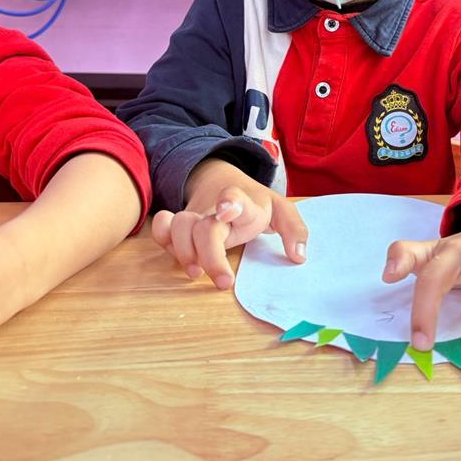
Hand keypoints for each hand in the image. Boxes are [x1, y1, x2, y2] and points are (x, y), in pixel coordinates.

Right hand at [152, 159, 307, 289]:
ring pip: (179, 226)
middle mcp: (216, 210)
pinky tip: (176, 256)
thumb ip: (294, 230)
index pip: (235, 196)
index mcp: (244, 204)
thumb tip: (298, 256)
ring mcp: (196, 217)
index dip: (230, 203)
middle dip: (211, 256)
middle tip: (225, 282)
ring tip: (196, 272)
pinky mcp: (180, 226)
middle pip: (205, 227)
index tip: (227, 212)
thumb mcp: (280, 210)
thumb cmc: (254, 203)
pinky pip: (162, 229)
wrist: (220, 179)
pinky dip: (163, 240)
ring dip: (183, 251)